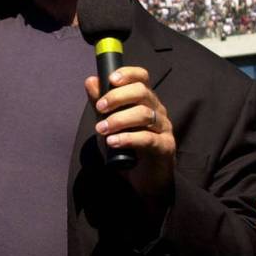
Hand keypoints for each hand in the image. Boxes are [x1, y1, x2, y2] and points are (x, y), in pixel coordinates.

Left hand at [85, 66, 174, 198]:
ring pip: (144, 114)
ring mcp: (163, 129)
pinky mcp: (165, 147)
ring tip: (101, 129)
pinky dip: (127, 138)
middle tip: (99, 108)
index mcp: (145, 101)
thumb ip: (100, 103)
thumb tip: (91, 80)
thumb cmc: (126, 149)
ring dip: (118, 119)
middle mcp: (157, 111)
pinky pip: (147, 138)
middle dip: (117, 97)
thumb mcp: (109, 123)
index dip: (127, 74)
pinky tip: (113, 142)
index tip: (110, 80)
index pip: (142, 77)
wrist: (142, 181)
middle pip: (142, 92)